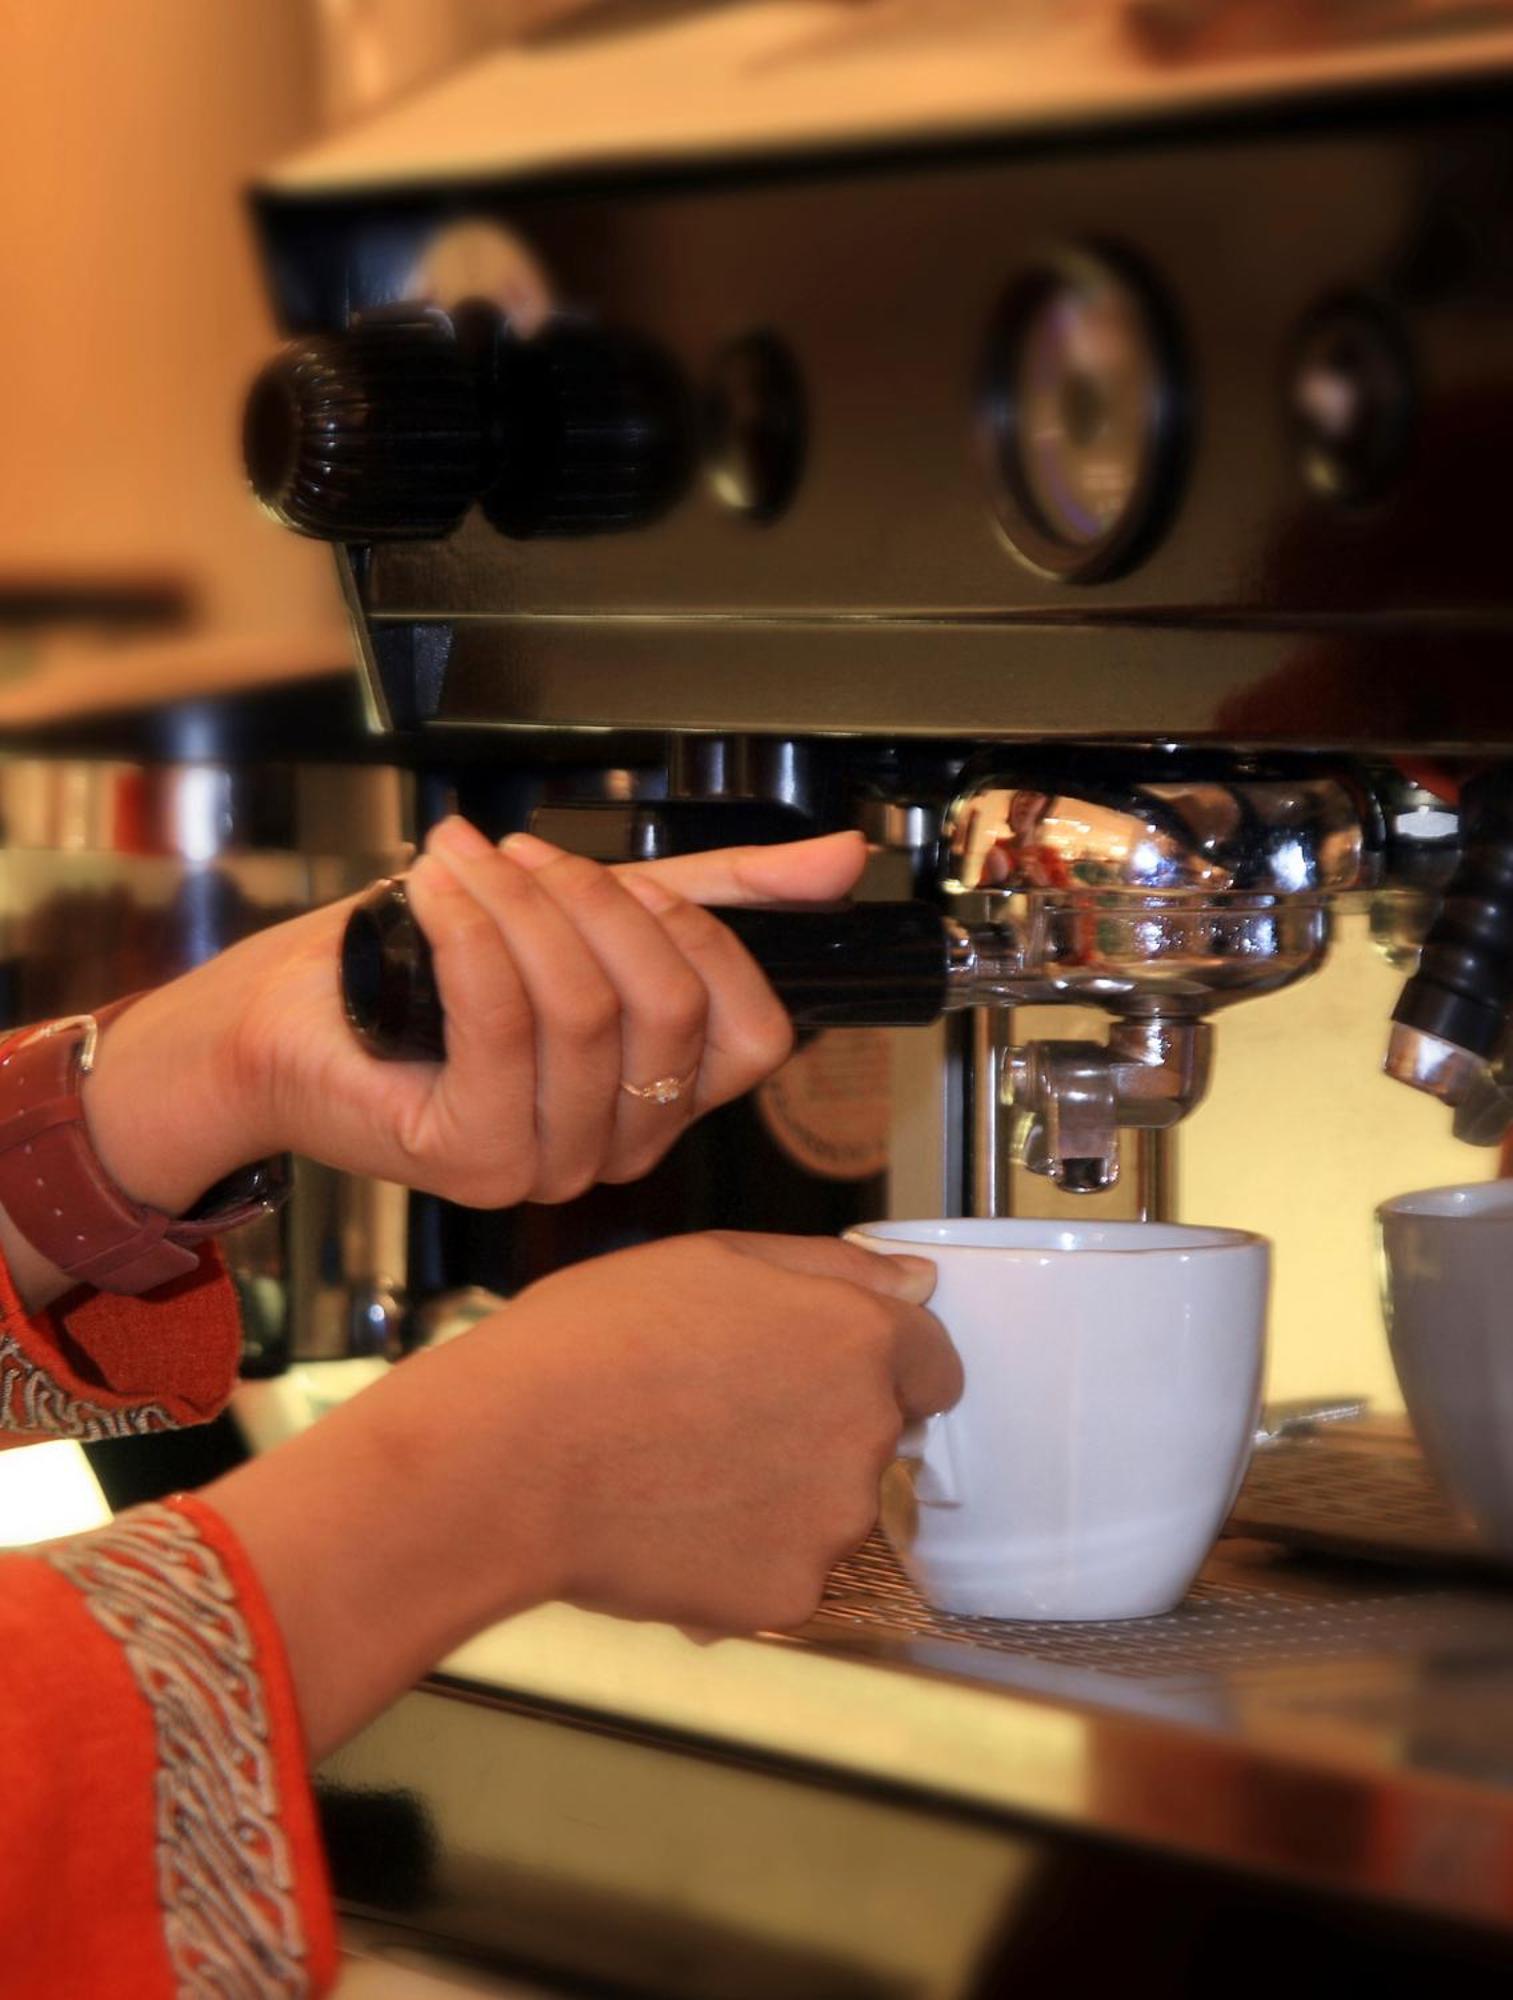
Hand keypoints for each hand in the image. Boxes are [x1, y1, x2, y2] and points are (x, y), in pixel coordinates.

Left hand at [74, 822, 866, 1219]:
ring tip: (466, 861)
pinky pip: (506, 1027)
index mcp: (663, 1095)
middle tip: (527, 858)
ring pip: (587, 1012)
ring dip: (525, 906)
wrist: (290, 1016)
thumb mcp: (593, 911)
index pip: (755, 1033)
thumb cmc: (426, 969)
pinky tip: (441, 890)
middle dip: (600, 904)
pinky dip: (476, 934)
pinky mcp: (472, 1157)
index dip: (702, 939)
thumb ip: (721, 893)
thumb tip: (842, 858)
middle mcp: (619, 1145)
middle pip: (671, 1012)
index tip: (628, 882)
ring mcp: (550, 1164)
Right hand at [207, 1232, 957, 1758]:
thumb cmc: (592, 1340)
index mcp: (859, 1339)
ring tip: (676, 1467)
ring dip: (778, 1493)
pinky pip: (780, 1574)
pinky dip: (739, 1558)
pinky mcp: (786, 1597)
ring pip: (826, 1508)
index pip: (933, 1364)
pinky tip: (667, 1524)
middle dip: (817, 1424)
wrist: (506, 1459)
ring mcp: (832, 1525)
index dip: (872, 1361)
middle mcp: (867, 1433)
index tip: (807, 1367)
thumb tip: (915, 1283)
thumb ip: (832, 1266)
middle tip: (714, 1411)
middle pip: (875, 1435)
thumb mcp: (711, 1255)